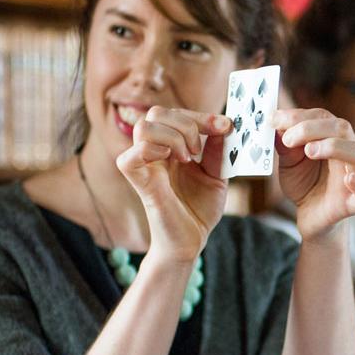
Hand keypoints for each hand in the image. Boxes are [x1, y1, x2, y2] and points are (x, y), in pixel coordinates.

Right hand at [116, 107, 232, 259]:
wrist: (191, 242)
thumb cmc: (199, 210)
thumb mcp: (217, 175)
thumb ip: (218, 151)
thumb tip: (225, 125)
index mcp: (171, 147)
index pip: (176, 114)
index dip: (201, 116)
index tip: (225, 126)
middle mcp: (155, 153)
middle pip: (156, 113)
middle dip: (186, 122)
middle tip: (200, 148)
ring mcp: (145, 166)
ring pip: (142, 127)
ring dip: (172, 136)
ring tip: (188, 158)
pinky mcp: (140, 184)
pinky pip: (129, 157)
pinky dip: (152, 151)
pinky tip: (174, 162)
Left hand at [275, 108, 354, 242]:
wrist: (309, 215)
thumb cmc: (304, 183)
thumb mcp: (289, 161)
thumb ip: (285, 144)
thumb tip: (276, 122)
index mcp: (333, 137)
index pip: (323, 116)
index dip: (299, 116)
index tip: (275, 120)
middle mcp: (349, 152)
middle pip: (343, 128)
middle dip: (312, 128)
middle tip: (288, 139)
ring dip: (336, 147)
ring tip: (310, 152)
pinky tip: (349, 181)